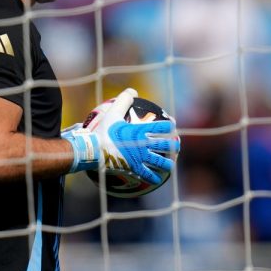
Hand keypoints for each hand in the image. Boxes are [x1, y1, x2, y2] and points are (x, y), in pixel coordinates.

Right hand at [63, 88, 179, 183]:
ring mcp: (140, 158)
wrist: (95, 150)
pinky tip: (157, 179)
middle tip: (176, 145)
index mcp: (141, 131)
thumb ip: (123, 100)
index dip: (169, 125)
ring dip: (167, 163)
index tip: (172, 124)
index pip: (161, 127)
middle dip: (173, 145)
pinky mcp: (134, 169)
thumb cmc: (103, 131)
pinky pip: (147, 174)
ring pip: (160, 162)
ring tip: (170, 164)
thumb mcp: (112, 113)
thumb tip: (132, 90)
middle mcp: (144, 145)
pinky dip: (153, 177)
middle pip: (165, 145)